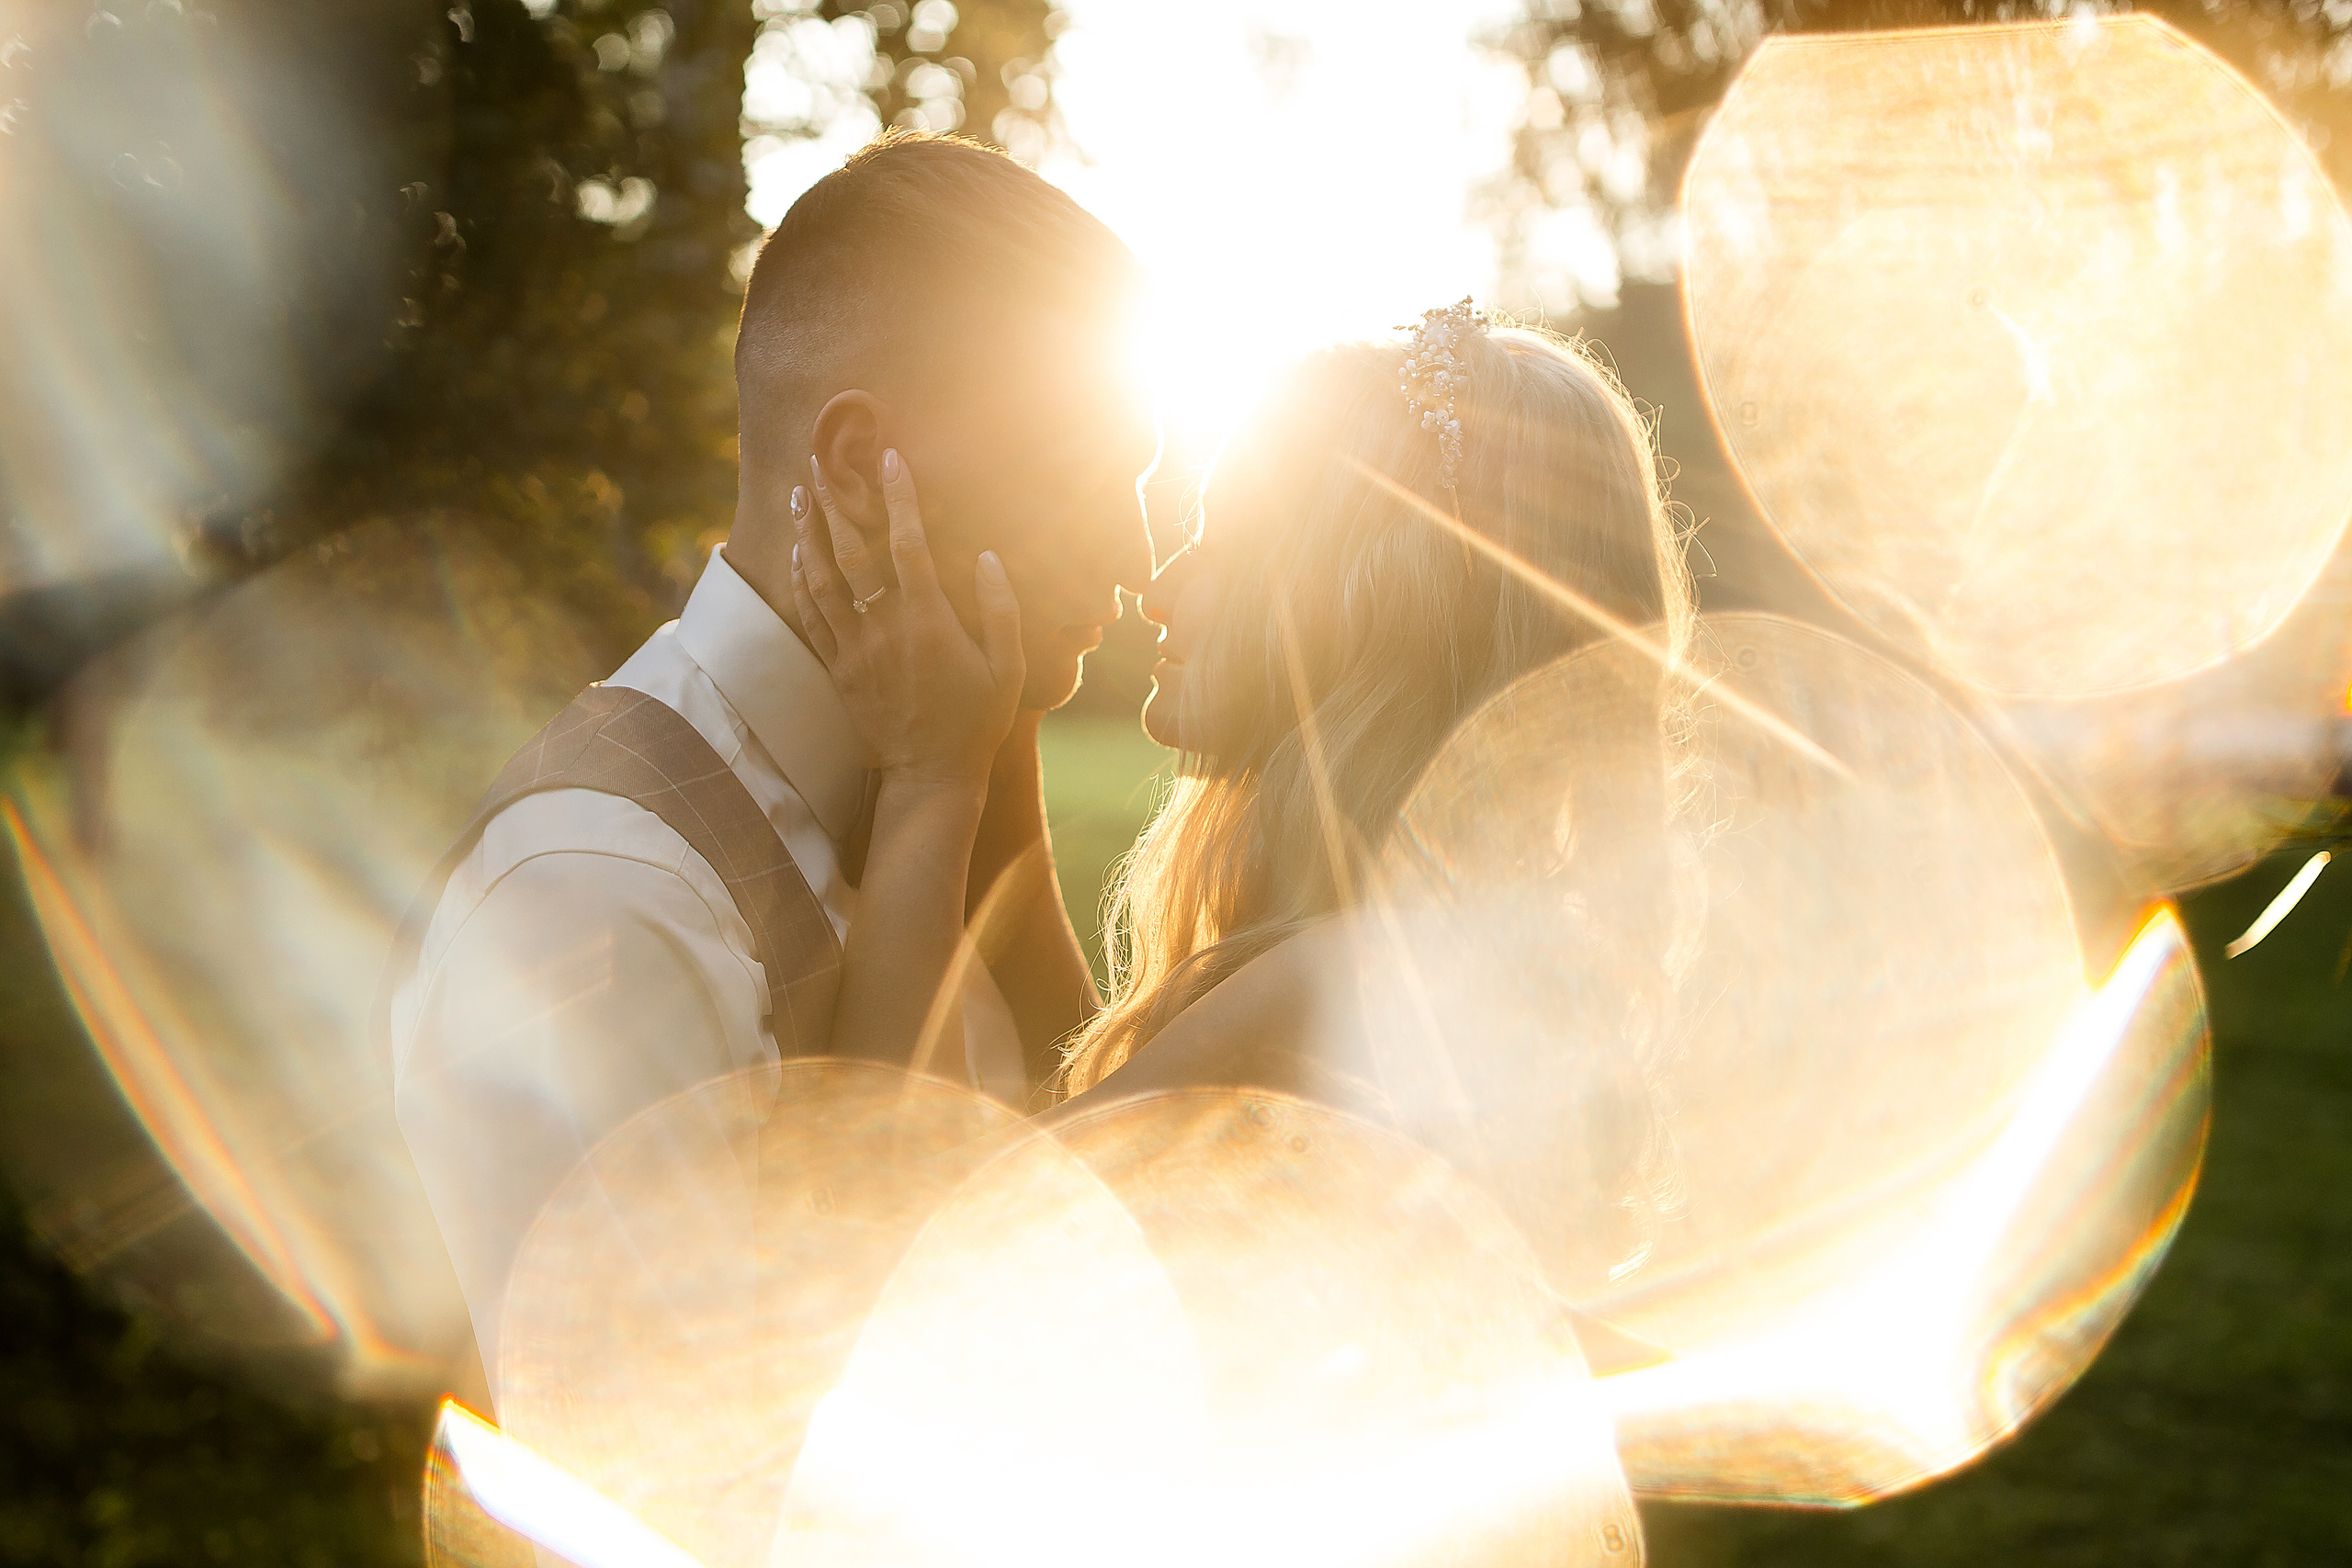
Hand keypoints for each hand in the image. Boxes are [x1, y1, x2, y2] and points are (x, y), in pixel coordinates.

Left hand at [790, 448, 1024, 788]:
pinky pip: (811, 617)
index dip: (900, 498)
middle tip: (821, 462)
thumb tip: (987, 556)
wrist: (931, 774)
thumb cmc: (977, 720)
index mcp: (930, 621)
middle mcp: (885, 628)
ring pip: (821, 579)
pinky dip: (799, 580)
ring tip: (799, 495)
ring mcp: (856, 649)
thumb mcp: (1009, 668)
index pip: (909, 544)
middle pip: (852, 552)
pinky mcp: (838, 669)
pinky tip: (795, 553)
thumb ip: (1001, 610)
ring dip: (807, 533)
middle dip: (835, 502)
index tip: (892, 459)